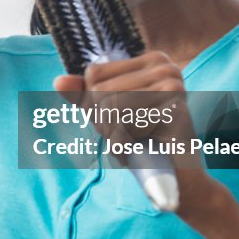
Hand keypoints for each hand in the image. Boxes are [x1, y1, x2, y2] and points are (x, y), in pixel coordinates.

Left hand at [54, 51, 225, 219]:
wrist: (179, 178)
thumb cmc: (143, 143)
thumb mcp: (107, 115)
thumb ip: (84, 96)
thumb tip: (58, 81)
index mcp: (151, 60)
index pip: (94, 74)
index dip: (95, 105)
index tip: (121, 121)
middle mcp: (164, 64)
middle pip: (100, 92)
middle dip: (105, 123)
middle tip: (130, 138)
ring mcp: (172, 82)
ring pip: (110, 107)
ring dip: (115, 136)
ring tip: (137, 143)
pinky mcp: (175, 105)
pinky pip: (124, 124)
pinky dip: (125, 144)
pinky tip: (145, 149)